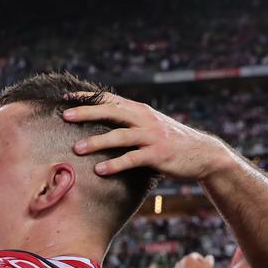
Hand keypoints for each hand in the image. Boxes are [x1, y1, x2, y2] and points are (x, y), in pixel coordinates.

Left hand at [65, 93, 235, 180]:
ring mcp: (151, 136)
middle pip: (111, 112)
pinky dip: (116, 164)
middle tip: (64, 116)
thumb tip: (100, 122)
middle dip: (87, 113)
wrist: (203, 153)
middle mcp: (144, 119)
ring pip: (120, 136)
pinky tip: (100, 170)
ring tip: (77, 149)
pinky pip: (133, 159)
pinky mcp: (158, 155)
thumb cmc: (169, 141)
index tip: (65, 97)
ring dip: (98, 142)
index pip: (109, 99)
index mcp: (139, 110)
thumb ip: (128, 121)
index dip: (87, 98)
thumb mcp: (148, 125)